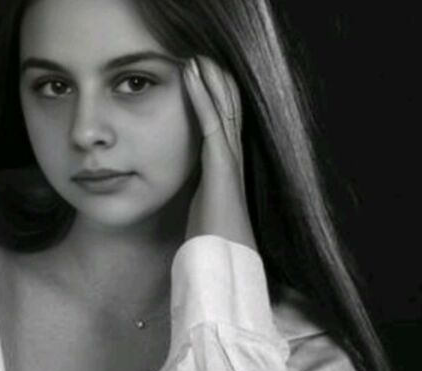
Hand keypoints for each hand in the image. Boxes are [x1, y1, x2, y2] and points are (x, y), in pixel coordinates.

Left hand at [182, 56, 257, 250]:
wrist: (225, 259)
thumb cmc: (213, 240)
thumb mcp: (203, 209)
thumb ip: (200, 193)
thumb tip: (192, 194)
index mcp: (227, 169)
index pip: (223, 127)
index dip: (216, 101)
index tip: (204, 81)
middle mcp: (232, 159)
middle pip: (228, 111)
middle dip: (217, 83)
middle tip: (203, 58)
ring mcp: (230, 159)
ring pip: (222, 109)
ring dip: (210, 81)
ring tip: (197, 57)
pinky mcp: (221, 163)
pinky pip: (210, 120)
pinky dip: (202, 95)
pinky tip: (192, 75)